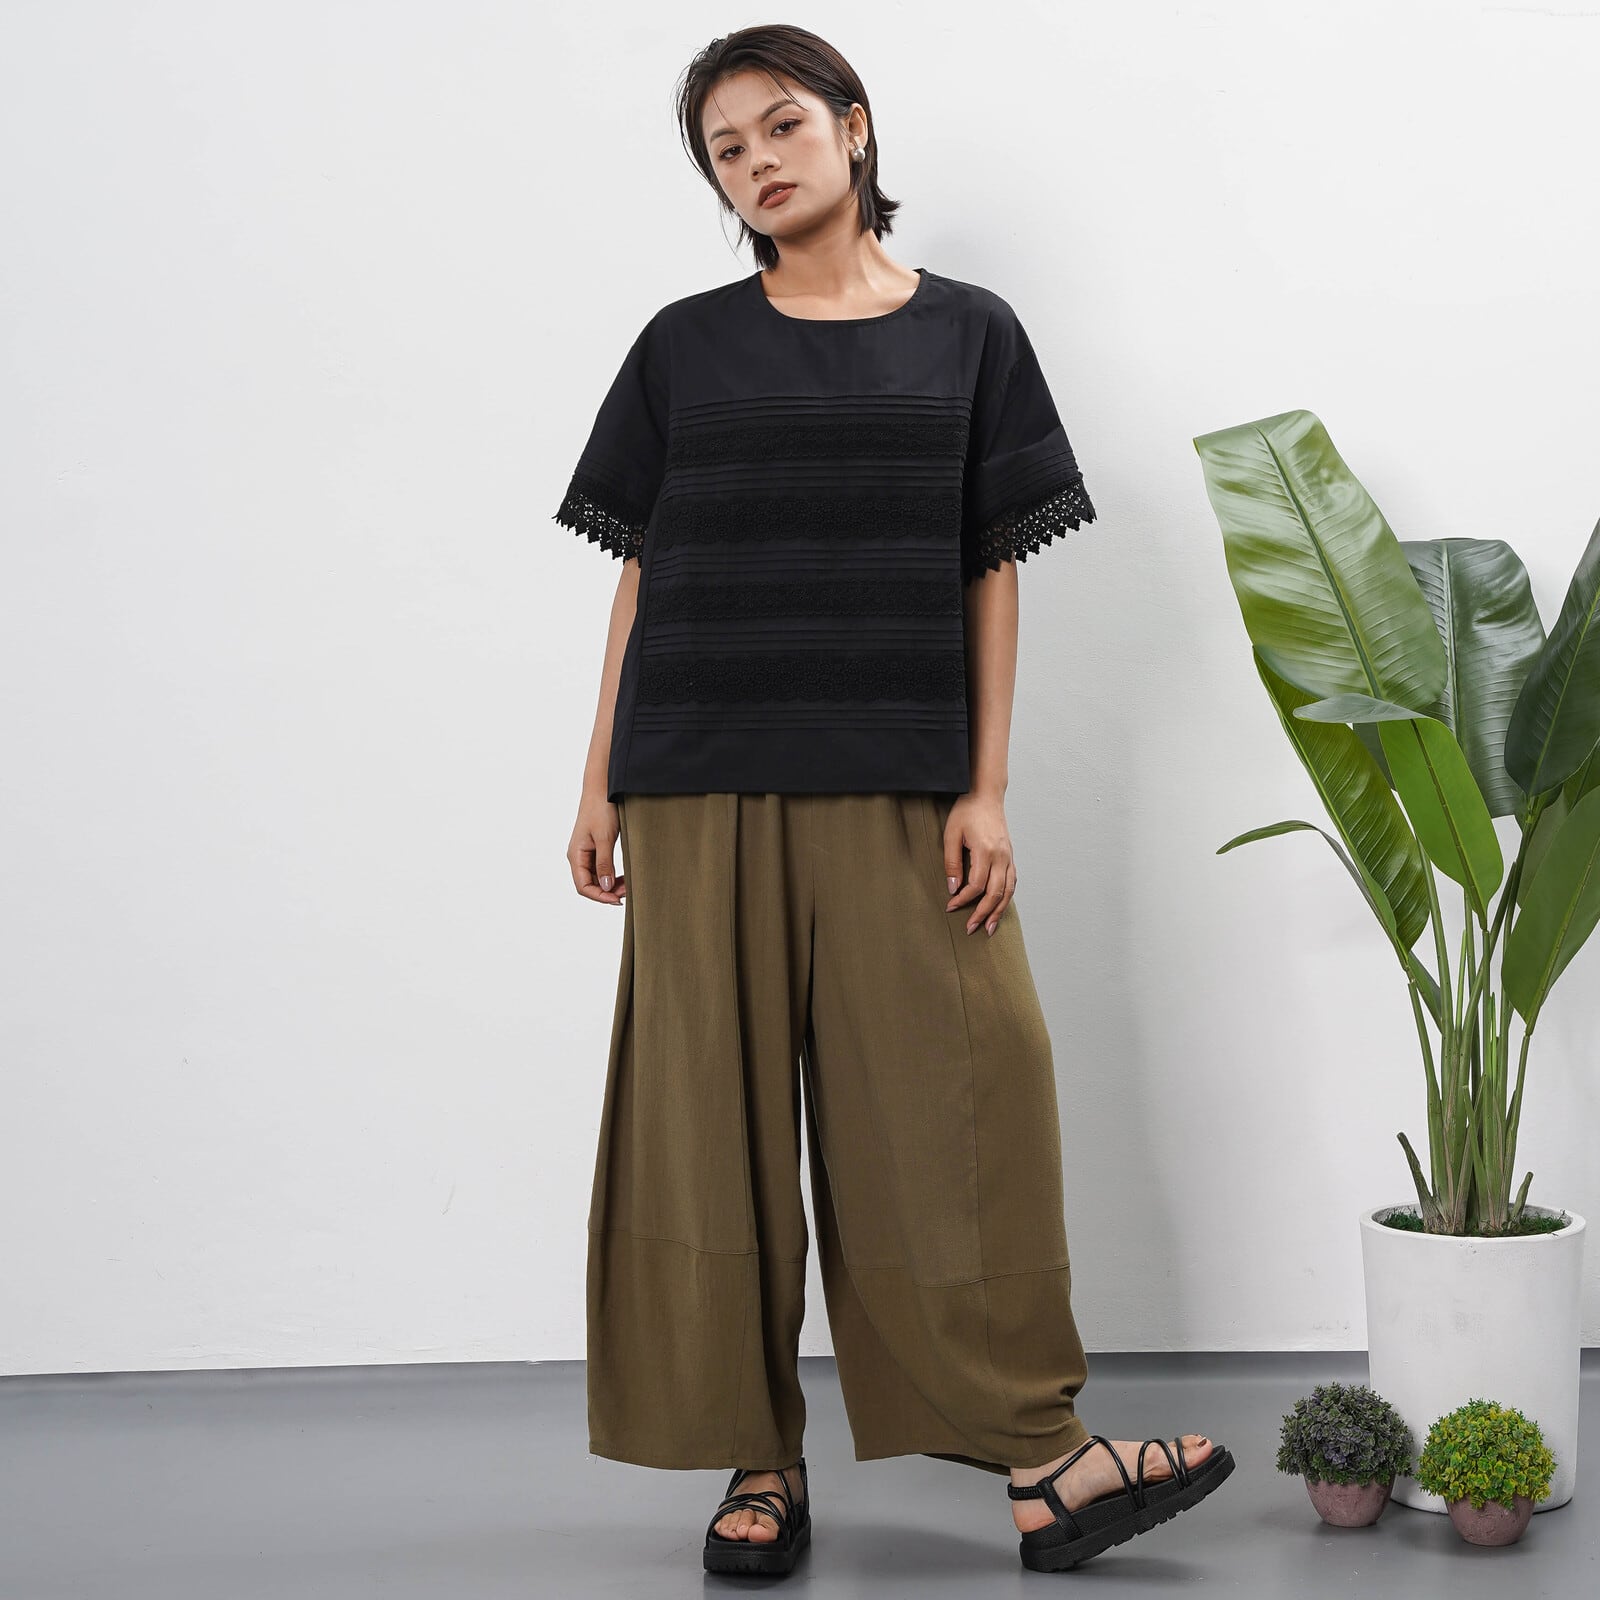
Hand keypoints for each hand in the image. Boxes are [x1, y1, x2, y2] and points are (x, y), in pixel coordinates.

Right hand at [568, 791, 625, 905]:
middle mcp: (578, 856)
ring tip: (627, 886)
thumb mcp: (605, 838)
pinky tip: (623, 877)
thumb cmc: (601, 809)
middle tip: (627, 892)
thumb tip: (606, 887)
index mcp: (575, 855)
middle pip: (589, 884)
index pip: (583, 886)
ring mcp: (586, 852)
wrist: (602, 788)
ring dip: (610, 885)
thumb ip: (604, 864)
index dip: (600, 896)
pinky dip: (611, 876)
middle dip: (607, 892)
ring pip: (596, 878)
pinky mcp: (595, 848)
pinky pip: (600, 869)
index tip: (618, 899)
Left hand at [943, 790, 1016, 934]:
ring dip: (999, 912)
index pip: (976, 885)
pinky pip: (1012, 882)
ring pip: (1008, 891)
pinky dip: (1007, 898)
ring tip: (989, 928)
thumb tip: (952, 888)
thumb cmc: (966, 812)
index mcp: (986, 851)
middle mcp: (1002, 856)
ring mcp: (1009, 856)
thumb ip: (952, 863)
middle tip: (970, 928)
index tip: (950, 906)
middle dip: (983, 914)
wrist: (985, 795)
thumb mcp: (951, 835)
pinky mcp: (1010, 856)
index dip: (963, 900)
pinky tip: (999, 908)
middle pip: (995, 894)